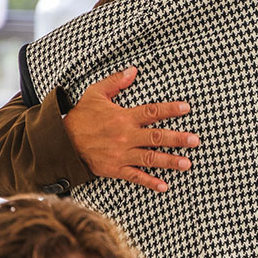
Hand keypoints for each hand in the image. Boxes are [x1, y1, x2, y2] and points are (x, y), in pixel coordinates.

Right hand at [62, 66, 199, 191]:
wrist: (62, 142)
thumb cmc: (81, 116)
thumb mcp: (95, 93)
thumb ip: (116, 82)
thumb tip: (134, 70)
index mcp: (123, 117)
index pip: (151, 112)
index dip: (170, 109)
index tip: (186, 108)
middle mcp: (125, 136)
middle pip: (156, 137)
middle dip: (177, 139)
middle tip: (195, 141)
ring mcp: (121, 154)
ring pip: (150, 158)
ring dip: (170, 161)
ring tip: (188, 163)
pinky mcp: (114, 169)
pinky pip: (135, 177)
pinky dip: (150, 182)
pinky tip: (164, 186)